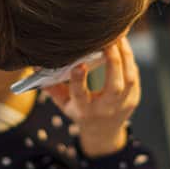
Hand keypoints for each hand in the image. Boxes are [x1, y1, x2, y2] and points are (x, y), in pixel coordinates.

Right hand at [43, 38, 140, 157]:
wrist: (103, 131)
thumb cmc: (80, 112)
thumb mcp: (64, 104)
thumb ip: (52, 87)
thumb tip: (36, 67)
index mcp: (84, 111)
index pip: (80, 95)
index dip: (79, 80)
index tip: (79, 64)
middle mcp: (105, 109)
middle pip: (114, 86)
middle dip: (113, 61)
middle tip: (109, 39)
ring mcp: (122, 105)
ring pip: (129, 79)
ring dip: (125, 55)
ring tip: (119, 37)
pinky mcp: (134, 98)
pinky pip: (134, 76)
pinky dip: (129, 59)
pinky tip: (123, 45)